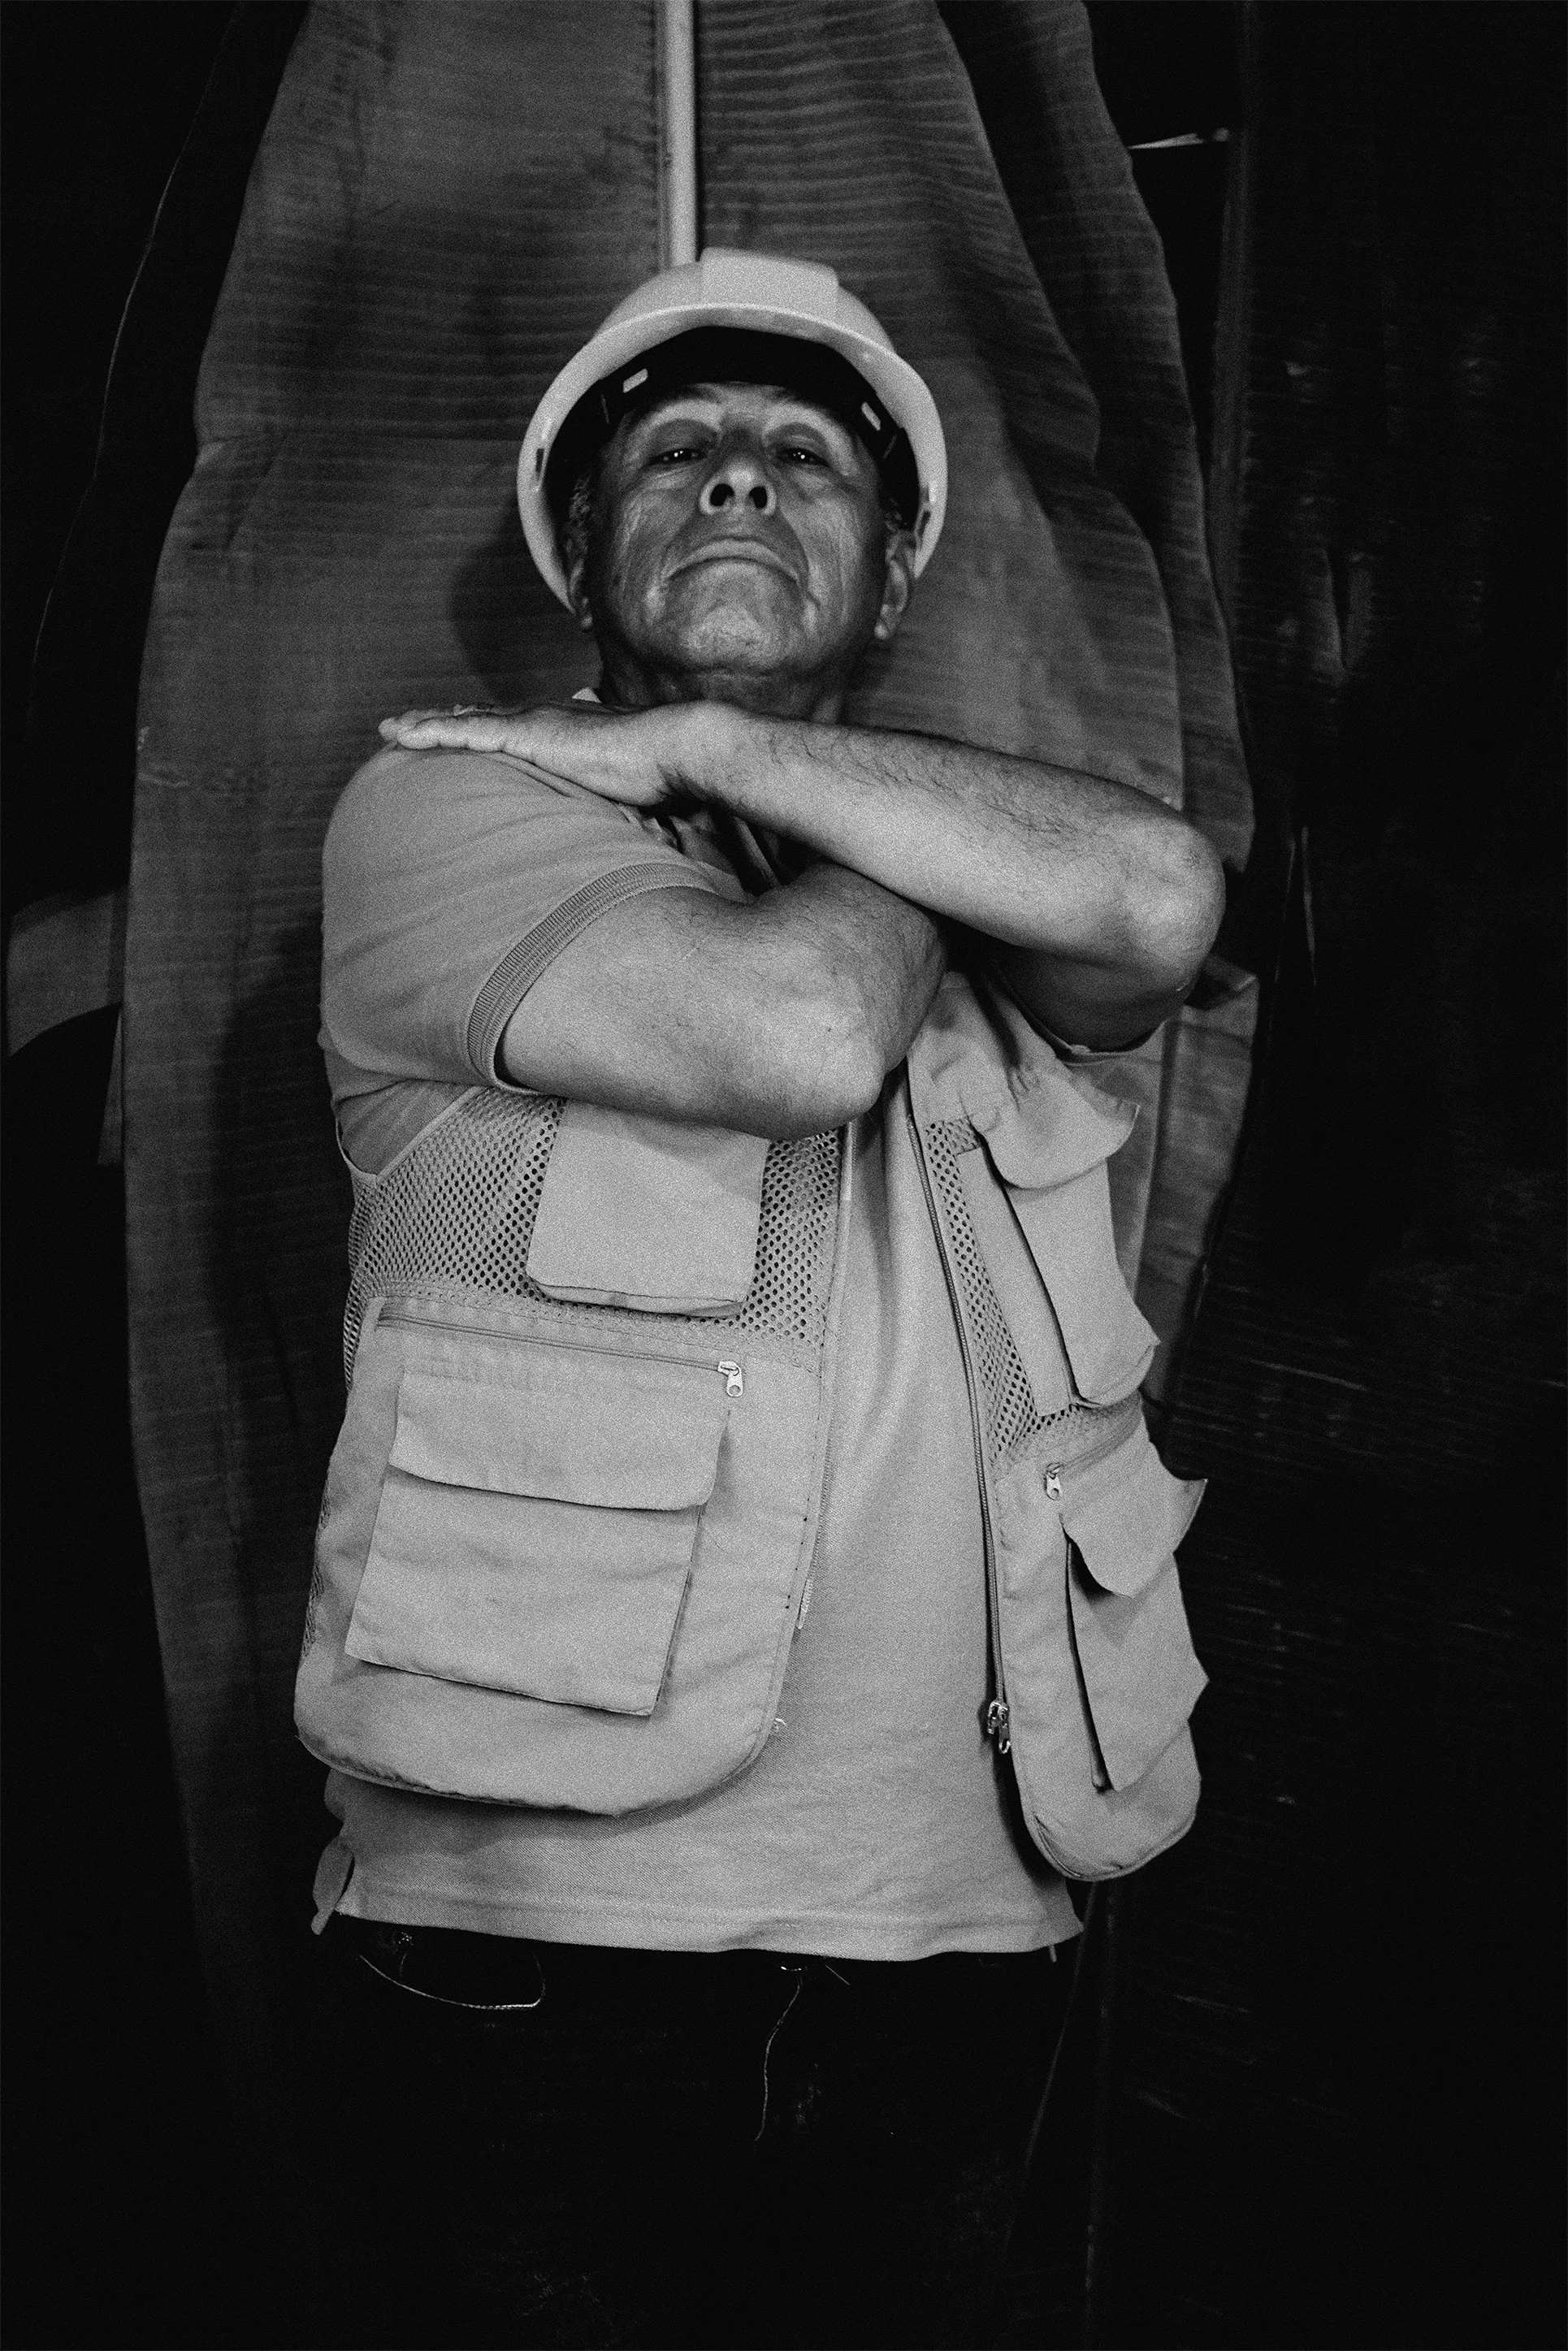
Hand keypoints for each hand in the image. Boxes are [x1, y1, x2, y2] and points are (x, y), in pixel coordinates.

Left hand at [377, 699, 700, 807]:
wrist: (673, 750)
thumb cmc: (657, 775)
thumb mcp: (620, 791)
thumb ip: (604, 800)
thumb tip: (615, 827)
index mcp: (559, 732)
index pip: (507, 727)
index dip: (474, 728)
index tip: (449, 733)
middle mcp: (540, 719)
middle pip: (475, 716)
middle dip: (437, 720)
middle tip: (401, 727)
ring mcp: (532, 723)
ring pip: (462, 720)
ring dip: (423, 724)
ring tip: (389, 730)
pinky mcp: (528, 734)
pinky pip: (466, 731)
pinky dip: (433, 732)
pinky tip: (405, 736)